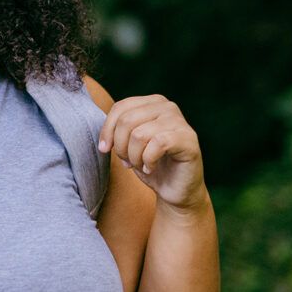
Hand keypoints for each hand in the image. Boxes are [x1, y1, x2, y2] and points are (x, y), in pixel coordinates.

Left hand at [99, 94, 207, 210]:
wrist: (174, 188)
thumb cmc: (151, 163)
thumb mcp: (128, 143)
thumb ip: (117, 130)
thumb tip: (104, 138)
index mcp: (153, 102)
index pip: (120, 108)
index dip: (107, 130)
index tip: (104, 149)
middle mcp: (168, 107)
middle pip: (127, 120)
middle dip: (121, 146)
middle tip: (127, 162)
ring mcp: (180, 122)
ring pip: (139, 134)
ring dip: (134, 157)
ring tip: (141, 165)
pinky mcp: (188, 139)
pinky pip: (157, 145)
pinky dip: (148, 161)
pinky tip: (151, 168)